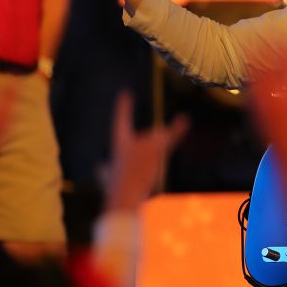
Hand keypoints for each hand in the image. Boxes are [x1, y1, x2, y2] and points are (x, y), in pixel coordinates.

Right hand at [104, 91, 189, 212]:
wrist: (124, 194)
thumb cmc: (114, 188)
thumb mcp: (106, 177)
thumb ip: (104, 171)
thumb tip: (101, 167)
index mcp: (119, 143)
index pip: (121, 120)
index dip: (123, 108)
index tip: (125, 93)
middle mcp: (133, 139)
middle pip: (151, 138)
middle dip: (152, 157)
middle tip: (143, 170)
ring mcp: (146, 142)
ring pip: (161, 141)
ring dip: (155, 160)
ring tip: (145, 171)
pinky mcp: (158, 149)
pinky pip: (171, 137)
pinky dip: (178, 128)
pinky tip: (185, 119)